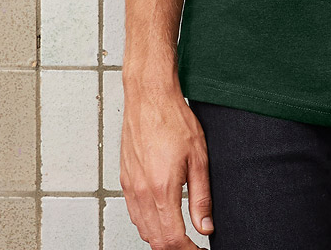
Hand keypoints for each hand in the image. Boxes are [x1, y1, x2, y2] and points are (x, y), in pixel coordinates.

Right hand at [120, 75, 213, 247]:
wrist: (149, 97)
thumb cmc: (173, 119)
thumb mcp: (199, 158)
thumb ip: (201, 197)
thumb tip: (205, 226)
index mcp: (161, 190)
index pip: (172, 240)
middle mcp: (142, 193)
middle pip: (155, 241)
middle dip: (174, 249)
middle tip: (191, 246)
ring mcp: (131, 187)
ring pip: (142, 229)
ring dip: (160, 238)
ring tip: (179, 234)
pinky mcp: (125, 179)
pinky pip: (134, 213)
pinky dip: (147, 223)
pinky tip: (160, 216)